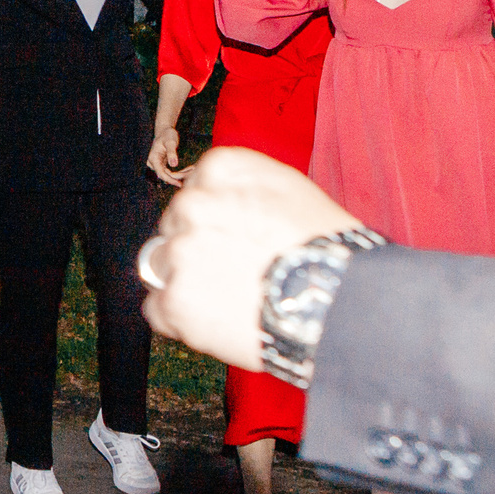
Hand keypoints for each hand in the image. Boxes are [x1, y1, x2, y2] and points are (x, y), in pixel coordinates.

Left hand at [136, 148, 361, 370]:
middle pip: (175, 226)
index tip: (238, 238)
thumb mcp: (290, 190)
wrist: (338, 302)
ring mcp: (181, 252)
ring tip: (231, 301)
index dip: (215, 219)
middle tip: (237, 273)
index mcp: (221, 170)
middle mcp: (193, 203)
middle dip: (197, 248)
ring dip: (186, 284)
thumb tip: (214, 201)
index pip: (195, 190)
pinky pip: (156, 309)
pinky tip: (218, 323)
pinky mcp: (174, 299)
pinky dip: (180, 320)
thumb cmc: (326, 248)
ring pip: (161, 267)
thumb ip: (242, 188)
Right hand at [146, 127, 186, 186]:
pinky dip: (179, 172)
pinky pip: (170, 172)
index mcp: (153, 158)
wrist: (164, 131)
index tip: (180, 184)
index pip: (161, 173)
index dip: (170, 180)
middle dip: (178, 177)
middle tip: (191, 176)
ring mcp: (157, 164)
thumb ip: (172, 153)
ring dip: (180, 175)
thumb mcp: (170, 142)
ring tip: (192, 171)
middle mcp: (153, 163)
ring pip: (168, 175)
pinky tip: (189, 170)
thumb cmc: (167, 135)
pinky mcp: (162, 164)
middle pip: (165, 175)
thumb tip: (174, 165)